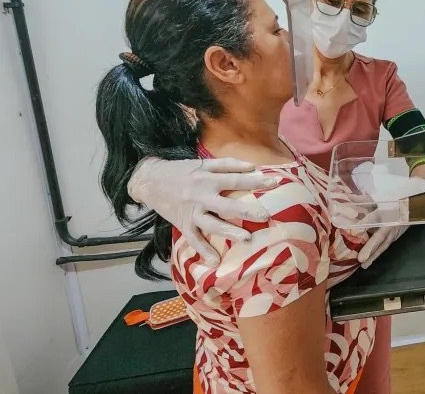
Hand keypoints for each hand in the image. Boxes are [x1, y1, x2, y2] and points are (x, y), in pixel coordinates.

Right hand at [128, 157, 279, 265]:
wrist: (148, 180)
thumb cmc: (180, 171)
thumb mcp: (202, 162)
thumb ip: (227, 164)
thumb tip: (252, 166)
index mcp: (207, 178)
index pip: (236, 180)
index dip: (256, 181)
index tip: (275, 183)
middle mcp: (201, 196)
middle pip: (227, 205)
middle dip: (246, 210)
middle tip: (265, 216)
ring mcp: (192, 212)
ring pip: (212, 224)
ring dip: (229, 231)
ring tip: (246, 238)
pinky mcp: (182, 224)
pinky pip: (194, 240)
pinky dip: (203, 251)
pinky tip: (215, 261)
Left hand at [354, 174, 424, 267]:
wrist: (412, 205)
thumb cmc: (392, 200)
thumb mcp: (377, 198)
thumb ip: (362, 200)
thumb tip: (347, 197)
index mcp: (384, 211)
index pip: (373, 219)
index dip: (364, 225)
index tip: (353, 232)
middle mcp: (389, 223)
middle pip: (380, 237)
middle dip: (370, 248)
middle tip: (361, 258)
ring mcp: (393, 232)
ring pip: (383, 245)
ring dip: (373, 255)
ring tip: (364, 265)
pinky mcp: (394, 238)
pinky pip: (385, 247)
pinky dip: (377, 254)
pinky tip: (369, 262)